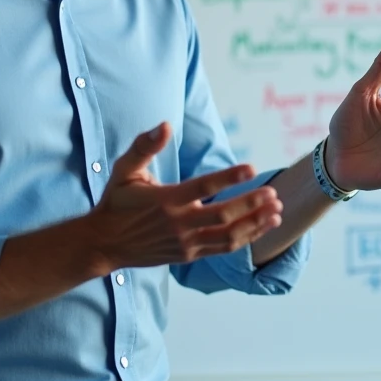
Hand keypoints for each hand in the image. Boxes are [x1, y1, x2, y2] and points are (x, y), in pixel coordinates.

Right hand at [88, 122, 283, 270]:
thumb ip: (144, 146)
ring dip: (255, 225)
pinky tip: (262, 227)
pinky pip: (223, 249)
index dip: (229, 178)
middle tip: (273, 193)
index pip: (203, 187)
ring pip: (228, 237)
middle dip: (252, 204)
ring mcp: (185, 243)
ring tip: (276, 212)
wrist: (104, 244)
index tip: (252, 168)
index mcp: (165, 200)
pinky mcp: (189, 256)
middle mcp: (178, 224)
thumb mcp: (124, 170)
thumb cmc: (117, 202)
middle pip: (223, 215)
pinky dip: (246, 239)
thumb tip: (165, 125)